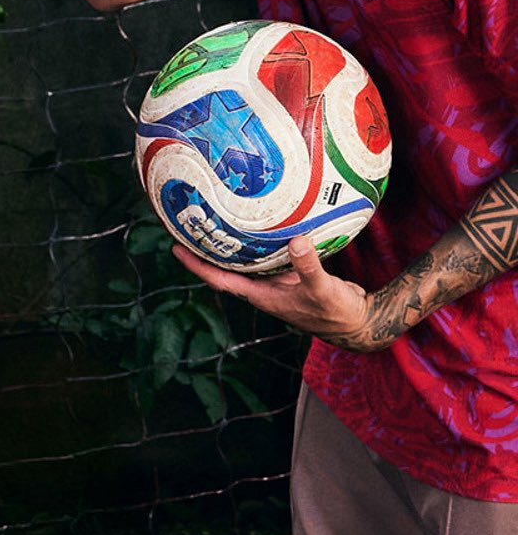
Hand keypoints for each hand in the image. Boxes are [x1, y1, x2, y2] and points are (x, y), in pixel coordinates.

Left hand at [172, 235, 387, 352]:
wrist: (358, 321)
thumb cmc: (337, 313)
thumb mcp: (322, 290)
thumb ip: (309, 268)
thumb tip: (296, 240)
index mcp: (260, 296)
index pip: (219, 279)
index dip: (197, 265)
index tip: (175, 246)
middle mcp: (262, 288)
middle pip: (225, 266)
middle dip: (206, 248)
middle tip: (189, 220)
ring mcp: (275, 281)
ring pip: (245, 259)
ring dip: (230, 241)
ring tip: (214, 213)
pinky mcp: (290, 272)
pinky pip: (267, 252)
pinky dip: (260, 238)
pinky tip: (260, 219)